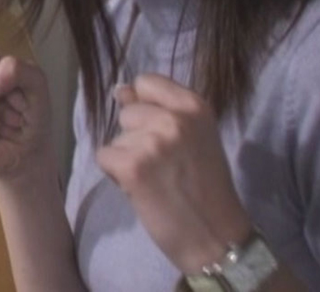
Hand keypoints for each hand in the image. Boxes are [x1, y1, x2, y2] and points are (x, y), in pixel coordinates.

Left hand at [96, 74, 251, 272]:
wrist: (215, 237)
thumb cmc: (205, 187)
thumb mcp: (193, 137)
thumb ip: (160, 110)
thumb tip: (120, 90)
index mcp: (195, 106)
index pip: (147, 82)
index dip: (145, 105)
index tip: (158, 129)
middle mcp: (174, 118)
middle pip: (128, 111)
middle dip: (136, 136)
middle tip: (162, 165)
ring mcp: (152, 141)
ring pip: (116, 137)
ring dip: (127, 158)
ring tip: (155, 179)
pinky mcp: (132, 166)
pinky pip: (104, 157)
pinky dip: (116, 175)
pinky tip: (140, 189)